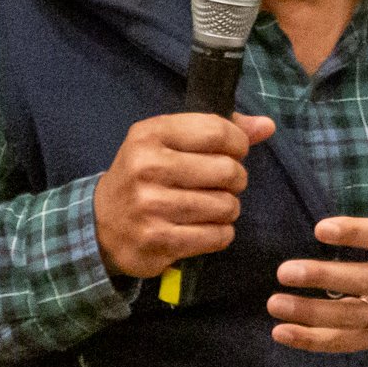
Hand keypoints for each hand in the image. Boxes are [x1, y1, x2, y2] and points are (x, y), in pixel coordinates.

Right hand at [94, 112, 275, 277]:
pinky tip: (207, 228)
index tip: (234, 153)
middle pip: (226, 170)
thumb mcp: (168, 142)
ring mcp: (151, 207)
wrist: (100, 223)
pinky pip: (216, 236)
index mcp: (150, 134)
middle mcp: (147, 168)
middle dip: (236, 179)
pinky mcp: (158, 241)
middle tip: (225, 185)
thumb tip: (267, 126)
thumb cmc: (144, 176)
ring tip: (214, 207)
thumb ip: (219, 130)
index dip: (238, 143)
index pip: (217, 131)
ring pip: (225, 206)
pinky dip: (221, 233)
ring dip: (229, 208)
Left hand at [267, 142, 367, 351]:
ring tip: (274, 303)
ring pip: (350, 318)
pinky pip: (344, 342)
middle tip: (284, 270)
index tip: (321, 228)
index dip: (355, 234)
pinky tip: (280, 332)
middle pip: (364, 282)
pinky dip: (312, 341)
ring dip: (310, 313)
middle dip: (324, 278)